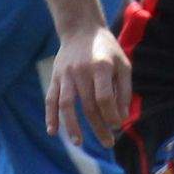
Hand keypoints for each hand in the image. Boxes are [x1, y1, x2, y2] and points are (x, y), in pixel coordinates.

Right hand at [46, 24, 132, 149]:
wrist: (81, 29)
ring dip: (72, 126)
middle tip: (108, 143)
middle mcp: (82, 71)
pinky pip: (51, 99)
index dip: (111, 115)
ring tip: (78, 143)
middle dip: (98, 127)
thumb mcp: (123, 65)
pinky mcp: (55, 77)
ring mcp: (66, 74)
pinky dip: (50, 116)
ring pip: (66, 104)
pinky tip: (53, 131)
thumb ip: (124, 91)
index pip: (104, 98)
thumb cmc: (107, 50)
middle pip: (88, 105)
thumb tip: (121, 119)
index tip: (117, 126)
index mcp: (101, 67)